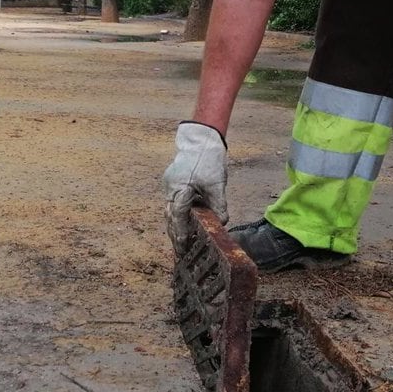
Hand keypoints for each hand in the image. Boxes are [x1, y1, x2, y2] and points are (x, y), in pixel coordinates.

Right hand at [163, 122, 228, 239]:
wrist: (201, 139)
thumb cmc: (208, 159)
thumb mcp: (217, 184)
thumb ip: (218, 205)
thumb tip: (222, 223)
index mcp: (179, 190)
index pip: (178, 217)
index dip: (180, 234)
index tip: (182, 248)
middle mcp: (170, 189)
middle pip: (171, 218)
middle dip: (175, 235)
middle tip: (181, 252)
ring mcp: (170, 186)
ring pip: (171, 212)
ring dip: (176, 226)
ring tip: (182, 243)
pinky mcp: (173, 183)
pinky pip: (174, 204)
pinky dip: (178, 216)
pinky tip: (185, 224)